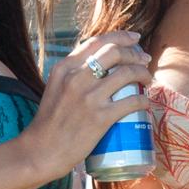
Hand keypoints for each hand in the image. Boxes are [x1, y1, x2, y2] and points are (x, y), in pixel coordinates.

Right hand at [22, 31, 152, 179]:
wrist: (41, 151)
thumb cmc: (49, 122)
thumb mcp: (56, 87)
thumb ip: (73, 74)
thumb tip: (99, 66)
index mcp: (65, 67)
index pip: (97, 42)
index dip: (120, 37)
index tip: (135, 39)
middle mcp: (76, 77)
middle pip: (115, 52)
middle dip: (135, 53)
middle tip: (145, 60)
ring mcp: (89, 97)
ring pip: (127, 73)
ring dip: (143, 73)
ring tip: (148, 79)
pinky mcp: (100, 118)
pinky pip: (132, 101)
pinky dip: (144, 100)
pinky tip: (146, 102)